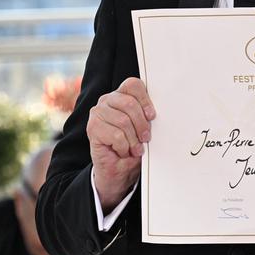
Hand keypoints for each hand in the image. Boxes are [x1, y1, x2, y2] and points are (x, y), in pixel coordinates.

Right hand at [87, 77, 155, 211]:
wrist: (119, 170)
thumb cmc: (133, 146)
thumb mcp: (145, 129)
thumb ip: (148, 116)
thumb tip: (162, 111)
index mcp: (121, 96)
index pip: (133, 85)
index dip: (145, 100)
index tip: (152, 116)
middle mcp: (107, 101)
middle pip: (130, 103)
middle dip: (142, 124)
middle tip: (146, 138)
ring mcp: (97, 113)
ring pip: (123, 121)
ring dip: (133, 139)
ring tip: (135, 148)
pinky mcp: (92, 128)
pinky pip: (116, 134)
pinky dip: (124, 146)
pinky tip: (124, 151)